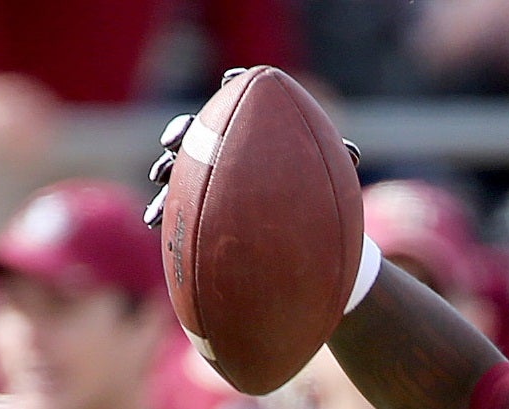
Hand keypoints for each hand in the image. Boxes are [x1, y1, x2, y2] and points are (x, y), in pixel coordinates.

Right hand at [145, 72, 362, 226]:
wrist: (296, 228)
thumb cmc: (310, 189)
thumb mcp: (322, 174)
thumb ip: (332, 159)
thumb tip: (355, 157)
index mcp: (247, 132)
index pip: (236, 102)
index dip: (234, 87)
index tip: (232, 80)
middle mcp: (221, 150)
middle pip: (195, 132)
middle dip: (182, 132)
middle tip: (176, 139)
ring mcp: (204, 177)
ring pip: (176, 168)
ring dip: (165, 169)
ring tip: (159, 177)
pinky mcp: (193, 206)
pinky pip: (173, 208)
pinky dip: (161, 211)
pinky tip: (153, 222)